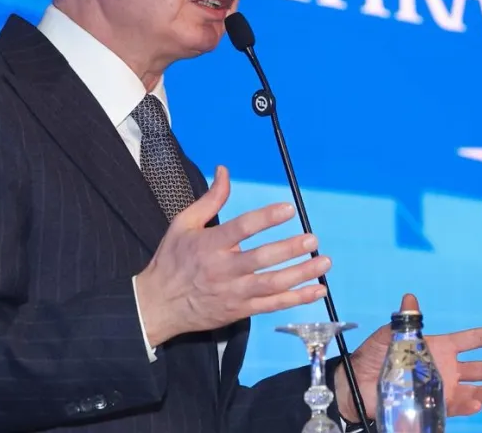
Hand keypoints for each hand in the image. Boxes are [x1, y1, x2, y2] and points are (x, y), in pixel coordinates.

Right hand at [134, 166, 329, 346]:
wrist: (158, 306)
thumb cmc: (172, 261)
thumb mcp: (183, 224)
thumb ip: (210, 199)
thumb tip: (224, 170)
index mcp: (210, 245)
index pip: (242, 228)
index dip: (266, 218)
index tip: (288, 209)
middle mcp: (224, 269)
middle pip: (261, 259)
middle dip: (289, 249)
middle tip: (312, 239)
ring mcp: (234, 293)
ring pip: (272, 284)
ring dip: (300, 274)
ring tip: (323, 262)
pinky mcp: (241, 310)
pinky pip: (273, 305)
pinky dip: (297, 299)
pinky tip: (317, 290)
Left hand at [334, 293, 481, 420]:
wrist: (357, 387)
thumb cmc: (373, 358)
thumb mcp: (390, 335)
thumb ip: (407, 321)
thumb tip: (410, 297)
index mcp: (440, 346)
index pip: (474, 339)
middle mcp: (447, 367)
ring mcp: (443, 388)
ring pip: (476, 389)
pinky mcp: (434, 406)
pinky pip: (456, 406)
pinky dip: (469, 406)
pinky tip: (478, 403)